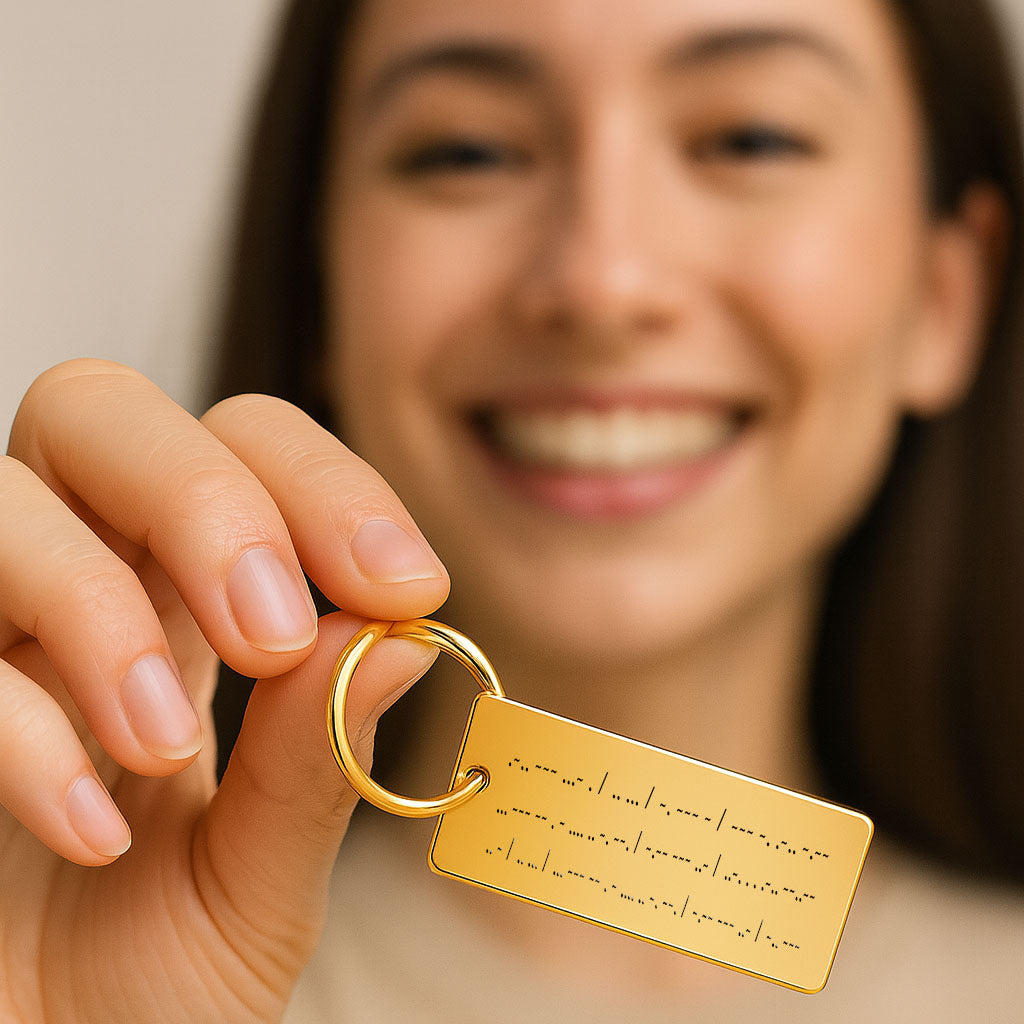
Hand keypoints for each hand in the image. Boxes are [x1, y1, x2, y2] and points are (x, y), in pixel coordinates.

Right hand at [0, 359, 449, 1021]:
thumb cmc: (138, 997)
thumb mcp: (254, 882)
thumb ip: (314, 764)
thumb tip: (397, 636)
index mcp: (178, 608)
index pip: (245, 448)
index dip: (326, 485)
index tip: (405, 585)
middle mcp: (69, 593)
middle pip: (102, 411)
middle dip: (205, 498)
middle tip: (269, 633)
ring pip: (1, 500)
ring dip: (97, 604)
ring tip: (164, 742)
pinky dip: (15, 725)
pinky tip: (90, 828)